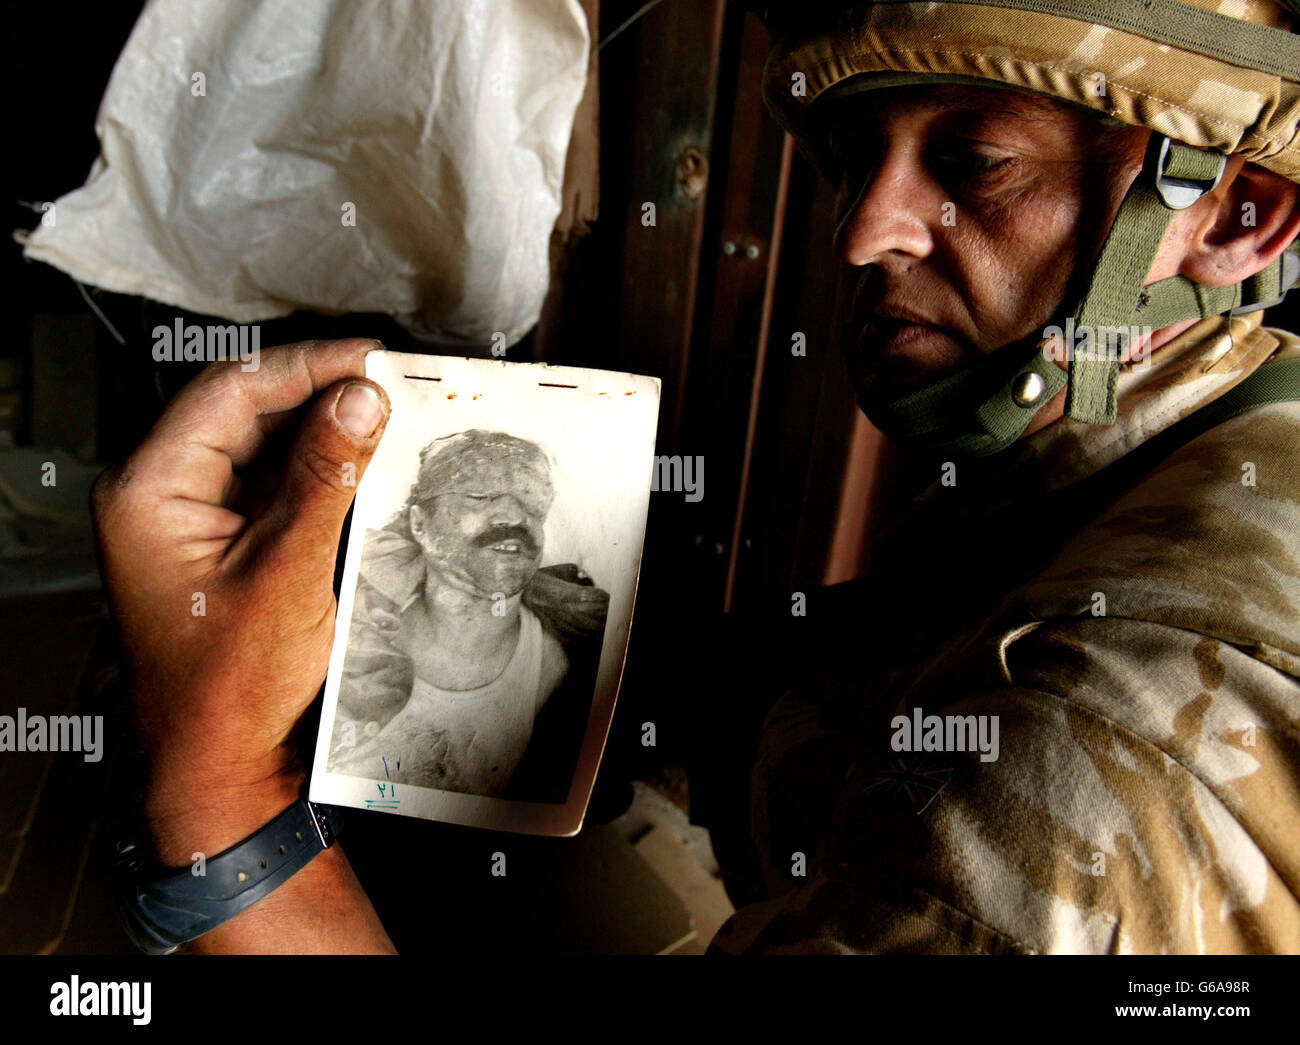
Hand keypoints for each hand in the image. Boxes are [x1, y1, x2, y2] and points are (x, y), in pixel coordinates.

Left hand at [93, 339, 390, 865]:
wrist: (218, 764)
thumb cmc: (230, 687)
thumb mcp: (288, 571)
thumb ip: (325, 477)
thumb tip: (361, 399)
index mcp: (150, 490)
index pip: (231, 391)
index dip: (307, 365)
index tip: (370, 358)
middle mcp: (160, 493)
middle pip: (243, 409)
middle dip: (319, 392)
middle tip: (388, 383)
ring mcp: (189, 516)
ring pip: (261, 441)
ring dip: (322, 428)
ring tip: (386, 417)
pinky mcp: (221, 539)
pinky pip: (271, 481)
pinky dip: (317, 468)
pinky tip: (362, 462)